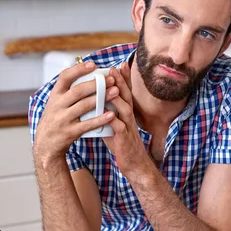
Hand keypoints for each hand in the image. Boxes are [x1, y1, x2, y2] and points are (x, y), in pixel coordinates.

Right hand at [34, 61, 118, 162]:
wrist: (45, 143)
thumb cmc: (56, 118)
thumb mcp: (56, 102)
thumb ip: (68, 90)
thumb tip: (87, 72)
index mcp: (55, 95)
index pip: (64, 77)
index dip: (78, 69)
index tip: (93, 64)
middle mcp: (57, 105)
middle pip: (77, 91)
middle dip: (96, 84)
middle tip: (111, 79)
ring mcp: (63, 119)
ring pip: (83, 106)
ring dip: (101, 98)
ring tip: (115, 92)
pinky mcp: (70, 132)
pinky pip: (87, 124)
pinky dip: (100, 119)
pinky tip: (111, 114)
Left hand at [102, 62, 149, 176]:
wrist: (134, 164)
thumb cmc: (122, 144)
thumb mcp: (114, 125)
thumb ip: (107, 113)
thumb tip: (96, 103)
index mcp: (126, 113)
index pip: (126, 93)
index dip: (123, 79)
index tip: (118, 66)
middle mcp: (129, 117)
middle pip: (126, 96)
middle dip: (120, 82)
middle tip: (114, 69)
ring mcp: (128, 127)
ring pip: (124, 108)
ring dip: (117, 96)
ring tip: (109, 86)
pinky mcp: (124, 138)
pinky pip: (118, 127)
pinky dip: (112, 119)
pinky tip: (105, 112)